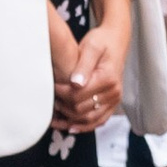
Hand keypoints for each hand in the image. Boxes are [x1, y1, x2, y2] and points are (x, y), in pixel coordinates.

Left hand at [53, 0, 131, 135]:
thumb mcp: (91, 47)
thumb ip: (83, 65)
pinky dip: (84, 126)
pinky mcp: (112, 103)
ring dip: (71, 120)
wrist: (116, 41)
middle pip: (82, 109)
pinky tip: (69, 126)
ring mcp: (114, 100)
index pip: (79, 95)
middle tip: (51, 99)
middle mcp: (114, 92)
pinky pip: (98, 121)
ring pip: (90, 120)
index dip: (61, 94)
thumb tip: (75, 84)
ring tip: (54, 117)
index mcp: (108, 79)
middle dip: (64, 107)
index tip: (52, 86)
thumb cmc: (101, 41)